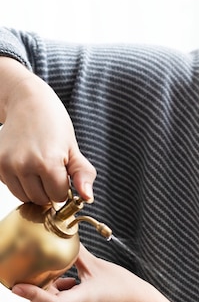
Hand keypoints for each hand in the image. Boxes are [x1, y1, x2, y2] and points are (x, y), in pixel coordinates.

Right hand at [0, 58, 95, 203]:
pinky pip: (11, 186)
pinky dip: (19, 181)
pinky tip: (25, 163)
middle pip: (40, 199)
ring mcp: (7, 165)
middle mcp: (24, 165)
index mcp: (48, 163)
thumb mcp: (74, 149)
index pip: (58, 196)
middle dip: (48, 188)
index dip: (63, 186)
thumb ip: (83, 175)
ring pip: (24, 197)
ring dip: (33, 188)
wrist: (27, 102)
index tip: (62, 171)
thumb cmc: (53, 123)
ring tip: (38, 166)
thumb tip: (87, 198)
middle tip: (50, 167)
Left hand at [12, 244, 147, 301]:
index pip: (49, 301)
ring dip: (47, 292)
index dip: (31, 293)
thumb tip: (62, 236)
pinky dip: (55, 296)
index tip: (16, 286)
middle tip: (38, 268)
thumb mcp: (98, 266)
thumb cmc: (123, 287)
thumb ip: (76, 253)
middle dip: (37, 288)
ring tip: (61, 275)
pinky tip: (70, 283)